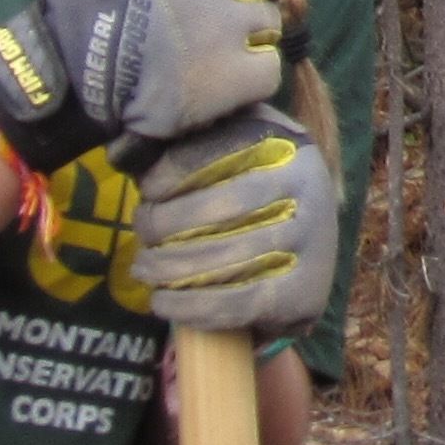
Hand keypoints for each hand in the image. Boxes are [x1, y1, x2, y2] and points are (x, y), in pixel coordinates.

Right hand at [0, 0, 289, 173]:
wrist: (64, 80)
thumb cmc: (85, 5)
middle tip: (218, 4)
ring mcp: (225, 28)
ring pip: (270, 17)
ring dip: (248, 29)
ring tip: (211, 43)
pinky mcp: (233, 77)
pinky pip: (266, 65)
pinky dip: (248, 72)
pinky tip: (217, 74)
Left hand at [133, 103, 338, 335]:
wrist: (310, 252)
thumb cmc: (258, 193)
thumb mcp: (241, 149)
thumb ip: (200, 137)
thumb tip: (133, 148)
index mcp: (288, 144)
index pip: (223, 150)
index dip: (175, 170)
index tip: (147, 189)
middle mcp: (310, 186)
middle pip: (219, 208)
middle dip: (164, 223)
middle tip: (141, 233)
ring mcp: (312, 242)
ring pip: (222, 259)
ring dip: (168, 268)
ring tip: (144, 269)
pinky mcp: (304, 292)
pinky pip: (235, 303)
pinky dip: (190, 307)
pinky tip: (163, 302)